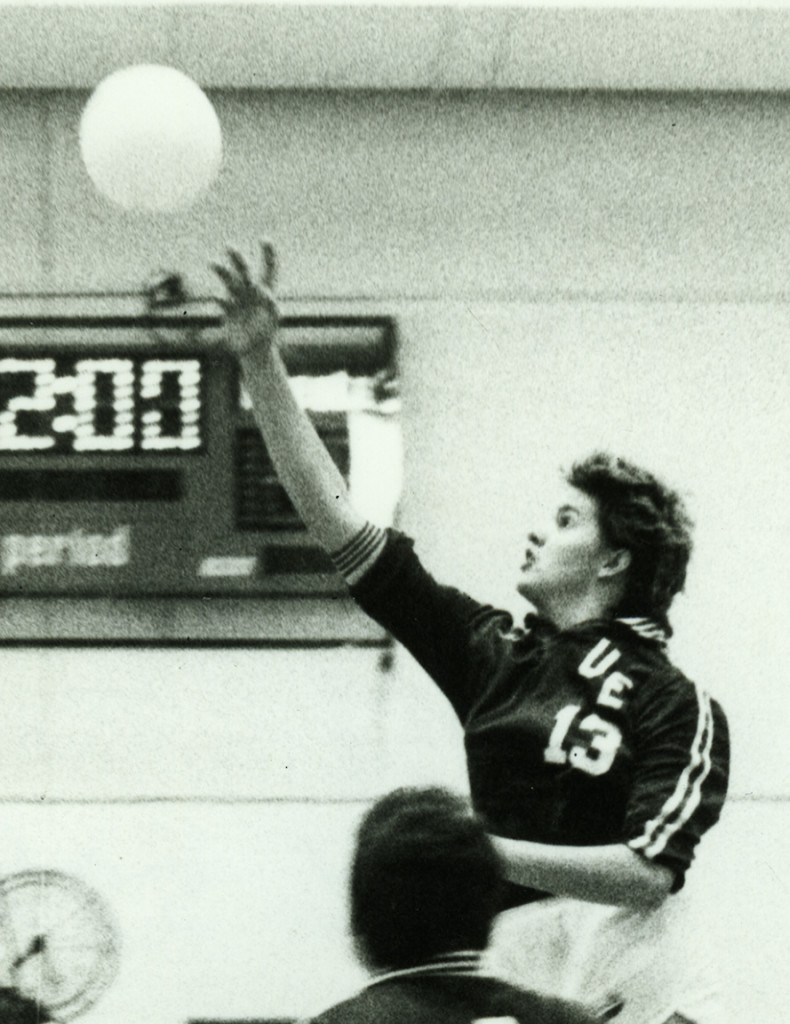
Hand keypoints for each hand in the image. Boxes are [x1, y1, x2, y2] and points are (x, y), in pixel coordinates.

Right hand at [212, 242, 278, 356]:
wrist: (254, 351)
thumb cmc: (267, 335)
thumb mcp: (273, 320)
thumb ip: (272, 306)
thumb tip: (265, 292)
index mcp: (266, 292)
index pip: (268, 269)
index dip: (268, 255)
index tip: (264, 239)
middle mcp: (250, 292)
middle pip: (244, 270)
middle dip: (237, 259)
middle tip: (229, 247)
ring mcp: (237, 300)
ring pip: (228, 281)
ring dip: (221, 271)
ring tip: (212, 262)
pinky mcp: (227, 311)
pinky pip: (221, 300)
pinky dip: (219, 298)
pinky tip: (219, 299)